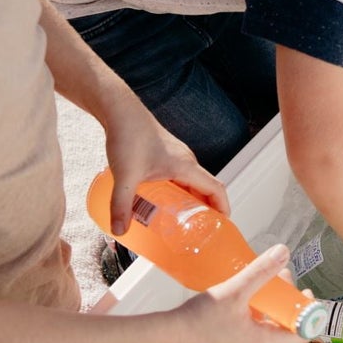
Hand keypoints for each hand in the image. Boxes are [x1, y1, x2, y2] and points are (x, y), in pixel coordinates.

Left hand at [101, 99, 228, 234]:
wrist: (120, 110)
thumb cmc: (129, 135)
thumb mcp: (124, 176)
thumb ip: (121, 205)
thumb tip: (120, 230)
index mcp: (186, 167)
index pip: (216, 189)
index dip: (223, 209)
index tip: (222, 226)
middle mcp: (186, 161)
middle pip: (206, 189)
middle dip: (206, 211)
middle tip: (199, 231)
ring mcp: (177, 157)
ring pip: (192, 183)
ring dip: (192, 201)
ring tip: (182, 221)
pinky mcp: (166, 155)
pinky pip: (181, 176)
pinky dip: (180, 192)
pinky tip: (163, 201)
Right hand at [169, 245, 301, 342]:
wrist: (165, 341)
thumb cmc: (199, 319)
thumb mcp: (235, 290)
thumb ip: (261, 271)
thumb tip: (284, 252)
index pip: (300, 333)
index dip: (307, 313)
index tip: (304, 294)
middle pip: (279, 331)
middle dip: (280, 307)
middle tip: (273, 283)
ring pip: (261, 337)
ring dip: (262, 316)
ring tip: (251, 294)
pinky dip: (247, 327)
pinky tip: (234, 311)